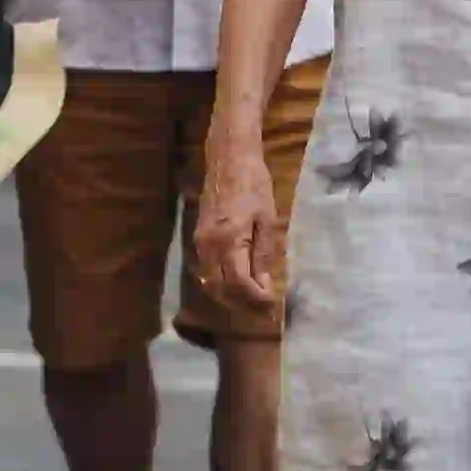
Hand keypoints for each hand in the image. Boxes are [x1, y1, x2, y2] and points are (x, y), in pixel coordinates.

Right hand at [194, 137, 281, 309]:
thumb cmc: (254, 184)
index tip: (272, 306)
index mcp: (229, 241)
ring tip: (254, 301)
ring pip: (211, 283)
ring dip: (231, 297)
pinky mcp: (198, 238)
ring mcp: (200, 243)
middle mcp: (209, 247)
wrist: (228, 159)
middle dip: (243, 304)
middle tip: (264, 310)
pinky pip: (207, 271)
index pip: (239, 284)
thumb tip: (263, 284)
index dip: (255, 299)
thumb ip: (263, 254)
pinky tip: (239, 284)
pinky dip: (222, 284)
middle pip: (222, 290)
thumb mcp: (267, 219)